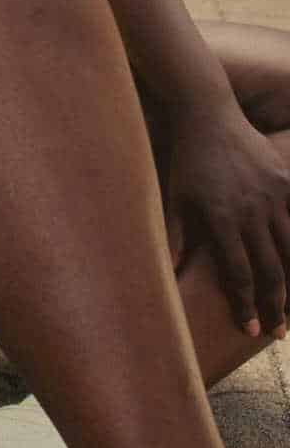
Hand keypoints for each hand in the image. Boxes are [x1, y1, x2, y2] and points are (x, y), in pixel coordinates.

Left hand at [164, 110, 289, 338]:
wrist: (206, 116)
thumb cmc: (186, 162)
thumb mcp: (173, 199)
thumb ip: (175, 239)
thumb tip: (169, 276)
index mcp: (220, 219)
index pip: (239, 274)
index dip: (246, 305)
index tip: (250, 328)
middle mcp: (250, 211)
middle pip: (271, 270)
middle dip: (275, 305)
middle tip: (278, 332)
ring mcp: (272, 195)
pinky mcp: (286, 181)